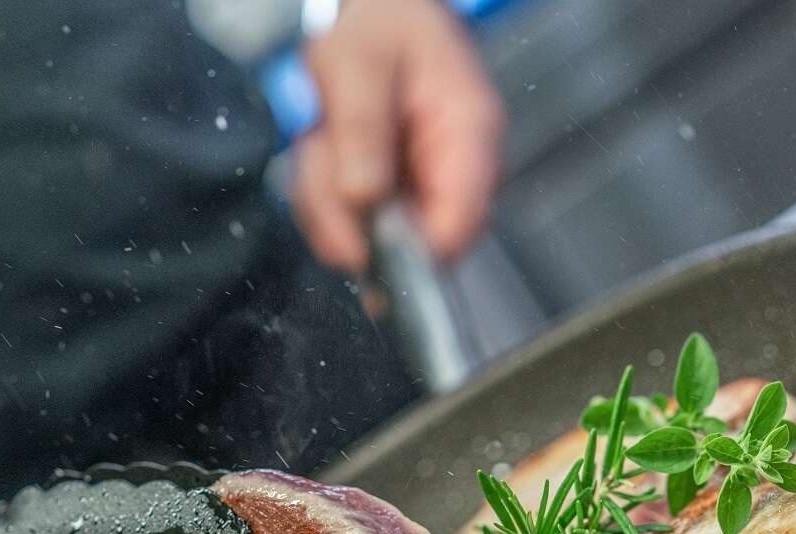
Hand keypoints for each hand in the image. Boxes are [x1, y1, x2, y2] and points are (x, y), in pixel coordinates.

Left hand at [294, 0, 504, 272]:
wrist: (379, 15)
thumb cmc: (381, 27)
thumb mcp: (359, 65)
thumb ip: (361, 131)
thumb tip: (363, 199)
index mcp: (471, 136)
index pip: (458, 227)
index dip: (407, 249)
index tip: (353, 232)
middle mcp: (458, 175)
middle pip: (410, 246)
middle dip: (348, 215)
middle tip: (323, 154)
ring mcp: (428, 192)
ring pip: (372, 244)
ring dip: (328, 202)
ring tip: (324, 141)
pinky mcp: (399, 203)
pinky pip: (354, 229)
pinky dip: (325, 198)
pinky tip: (327, 154)